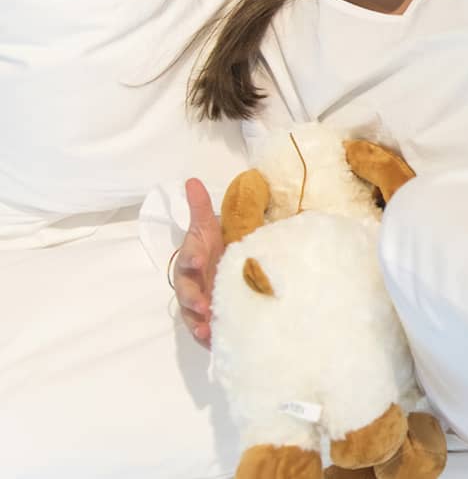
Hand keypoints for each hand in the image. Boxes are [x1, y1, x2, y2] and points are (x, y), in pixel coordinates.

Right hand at [173, 178, 224, 348]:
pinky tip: (216, 341)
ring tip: (208, 330)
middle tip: (202, 304)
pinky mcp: (209, 318)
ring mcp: (200, 302)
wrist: (227, 261)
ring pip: (194, 315)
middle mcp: (193, 283)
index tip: (198, 260)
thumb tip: (192, 181)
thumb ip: (201, 207)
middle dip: (193, 298)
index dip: (191, 259)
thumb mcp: (210, 225)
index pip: (189, 259)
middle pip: (187, 293)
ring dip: (199, 323)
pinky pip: (206, 330)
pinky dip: (208, 337)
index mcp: (194, 259)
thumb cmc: (217, 242)